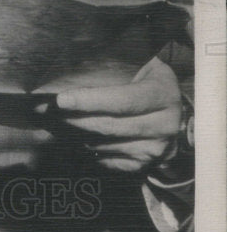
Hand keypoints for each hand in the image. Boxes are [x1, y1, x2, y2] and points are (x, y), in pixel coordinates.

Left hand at [52, 58, 181, 172]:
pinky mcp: (147, 163)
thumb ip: (118, 70)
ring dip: (78, 136)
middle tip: (48, 113)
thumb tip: (71, 72)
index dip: (89, 101)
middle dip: (74, 119)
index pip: (121, 101)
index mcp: (162, 96)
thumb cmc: (152, 84)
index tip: (60, 100)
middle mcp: (163, 125)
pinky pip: (111, 162)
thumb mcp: (147, 68)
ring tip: (58, 124)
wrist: (183, 113)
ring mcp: (155, 148)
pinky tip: (78, 140)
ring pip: (106, 145)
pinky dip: (92, 151)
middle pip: (109, 126)